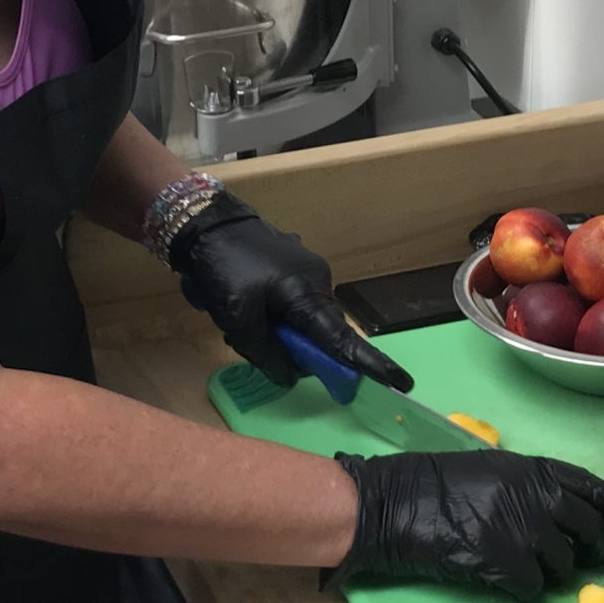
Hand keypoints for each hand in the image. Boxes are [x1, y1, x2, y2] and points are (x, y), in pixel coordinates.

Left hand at [169, 196, 412, 393]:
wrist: (203, 221)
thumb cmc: (224, 268)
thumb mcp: (238, 318)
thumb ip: (266, 352)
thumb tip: (290, 375)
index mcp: (307, 292)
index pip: (342, 338)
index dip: (369, 364)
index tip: (400, 381)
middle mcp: (315, 280)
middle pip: (319, 332)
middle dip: (292, 348)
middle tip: (252, 345)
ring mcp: (302, 270)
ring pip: (299, 319)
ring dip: (273, 330)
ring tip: (235, 321)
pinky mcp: (287, 266)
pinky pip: (287, 303)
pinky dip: (268, 314)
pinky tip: (238, 306)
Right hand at [333, 451, 603, 602]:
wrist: (389, 502)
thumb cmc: (435, 484)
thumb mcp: (493, 470)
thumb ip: (535, 489)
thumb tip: (574, 523)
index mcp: (535, 469)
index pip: (601, 494)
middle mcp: (537, 496)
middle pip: (590, 536)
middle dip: (589, 553)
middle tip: (574, 559)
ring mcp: (522, 529)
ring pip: (562, 568)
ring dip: (545, 571)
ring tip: (509, 558)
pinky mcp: (503, 561)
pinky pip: (531, 588)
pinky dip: (516, 587)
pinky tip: (492, 573)